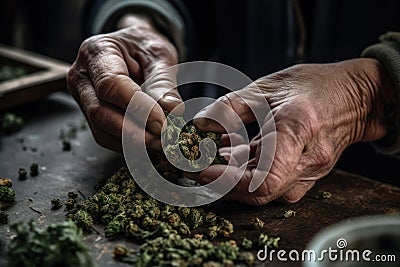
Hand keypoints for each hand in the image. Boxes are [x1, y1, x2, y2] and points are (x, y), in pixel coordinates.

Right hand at [67, 15, 181, 151]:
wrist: (135, 49)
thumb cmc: (145, 48)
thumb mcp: (158, 56)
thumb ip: (164, 83)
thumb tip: (172, 110)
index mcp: (96, 52)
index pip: (111, 85)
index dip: (137, 107)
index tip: (161, 122)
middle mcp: (81, 76)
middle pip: (100, 112)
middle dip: (133, 132)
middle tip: (161, 140)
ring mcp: (82, 97)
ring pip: (100, 129)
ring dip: (131, 142)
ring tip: (158, 144)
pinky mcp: (90, 115)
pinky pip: (105, 136)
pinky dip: (127, 145)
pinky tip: (147, 144)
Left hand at [187, 58, 394, 204]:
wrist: (356, 97)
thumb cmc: (315, 85)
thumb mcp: (267, 87)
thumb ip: (231, 107)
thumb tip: (200, 124)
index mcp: (297, 130)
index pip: (262, 179)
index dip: (225, 181)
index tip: (201, 170)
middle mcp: (307, 159)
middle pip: (258, 192)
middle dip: (221, 184)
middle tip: (195, 167)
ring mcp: (310, 171)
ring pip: (263, 191)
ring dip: (232, 180)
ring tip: (209, 159)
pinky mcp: (306, 174)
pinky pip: (273, 184)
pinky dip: (247, 174)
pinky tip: (231, 156)